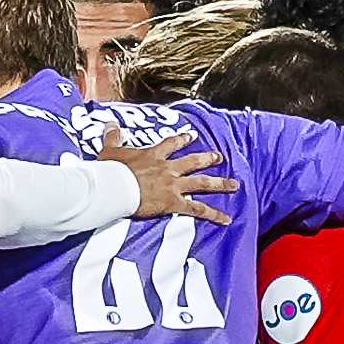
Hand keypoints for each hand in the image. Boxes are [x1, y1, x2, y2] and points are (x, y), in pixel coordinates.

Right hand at [97, 133, 235, 223]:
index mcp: (153, 155)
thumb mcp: (110, 151)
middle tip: (219, 157)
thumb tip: (109, 123)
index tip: (191, 136)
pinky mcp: (174, 202)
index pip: (171, 144)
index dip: (182, 139)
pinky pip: (198, 209)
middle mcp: (168, 168)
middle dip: (207, 159)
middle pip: (192, 162)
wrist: (116, 186)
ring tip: (234, 184)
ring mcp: (173, 185)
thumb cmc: (111, 170)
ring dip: (220, 183)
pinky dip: (213, 214)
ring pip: (202, 183)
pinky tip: (226, 219)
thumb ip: (112, 137)